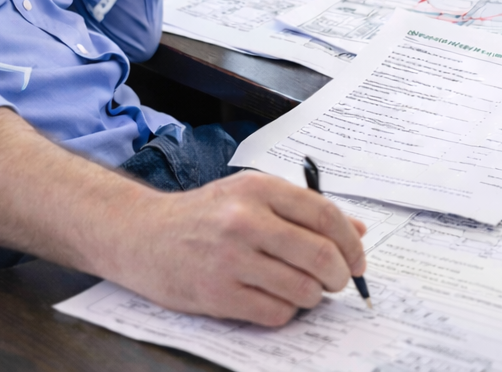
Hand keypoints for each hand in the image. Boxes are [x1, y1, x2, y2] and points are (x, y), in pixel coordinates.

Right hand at [108, 171, 367, 326]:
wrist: (143, 234)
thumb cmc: (203, 215)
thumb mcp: (249, 195)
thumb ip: (302, 209)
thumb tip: (357, 230)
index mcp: (258, 188)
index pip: (325, 214)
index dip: (350, 242)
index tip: (357, 258)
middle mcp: (246, 219)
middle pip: (321, 255)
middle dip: (339, 275)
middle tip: (336, 280)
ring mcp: (231, 258)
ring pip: (304, 290)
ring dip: (312, 296)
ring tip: (300, 289)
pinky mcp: (219, 294)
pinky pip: (277, 313)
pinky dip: (284, 311)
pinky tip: (272, 298)